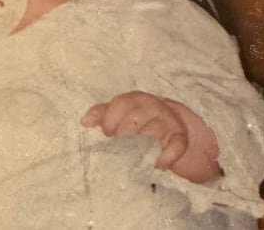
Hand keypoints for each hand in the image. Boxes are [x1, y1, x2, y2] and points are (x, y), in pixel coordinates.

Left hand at [82, 91, 217, 179]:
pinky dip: (166, 156)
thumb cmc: (139, 120)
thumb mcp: (121, 114)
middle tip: (120, 148)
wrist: (172, 125)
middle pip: (135, 118)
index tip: (106, 134)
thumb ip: (102, 114)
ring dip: (142, 148)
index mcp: (134, 99)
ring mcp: (168, 121)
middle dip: (124, 136)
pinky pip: (175, 146)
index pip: (120, 104)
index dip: (110, 120)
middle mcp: (152, 106)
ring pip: (154, 132)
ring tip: (134, 159)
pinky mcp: (180, 138)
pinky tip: (157, 164)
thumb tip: (84, 122)